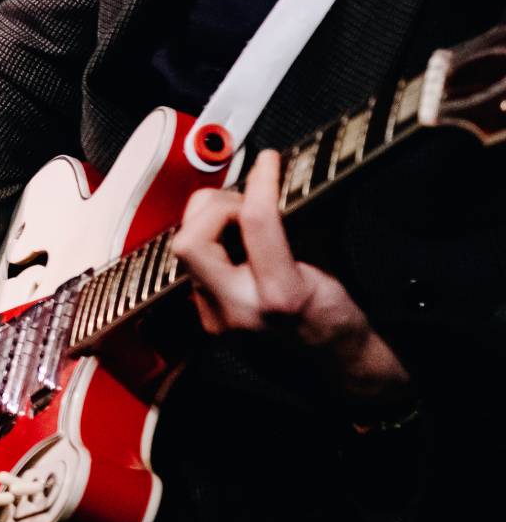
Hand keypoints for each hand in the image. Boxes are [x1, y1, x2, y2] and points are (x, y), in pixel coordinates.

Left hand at [172, 149, 412, 413]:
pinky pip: (193, 266)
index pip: (254, 223)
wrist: (334, 360)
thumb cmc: (337, 316)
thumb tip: (278, 178)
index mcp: (280, 296)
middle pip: (191, 240)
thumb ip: (300, 222)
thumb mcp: (329, 263)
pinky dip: (210, 242)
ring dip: (208, 222)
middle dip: (215, 206)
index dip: (261, 182)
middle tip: (247, 200)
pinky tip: (234, 241)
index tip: (270, 162)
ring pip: (185, 250)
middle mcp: (239, 310)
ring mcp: (216, 318)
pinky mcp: (206, 317)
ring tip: (241, 219)